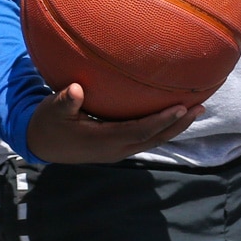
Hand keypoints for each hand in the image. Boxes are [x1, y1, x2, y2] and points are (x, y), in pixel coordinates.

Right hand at [26, 83, 200, 163]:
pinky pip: (145, 137)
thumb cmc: (48, 122)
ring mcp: (117, 150)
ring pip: (153, 140)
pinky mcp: (117, 146)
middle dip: (178, 125)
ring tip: (197, 109)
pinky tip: (174, 111)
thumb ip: (64, 101)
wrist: (40, 144)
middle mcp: (115, 149)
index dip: (161, 121)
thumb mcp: (51, 111)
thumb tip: (75, 90)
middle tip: (200, 107)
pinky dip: (162, 126)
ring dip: (175, 126)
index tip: (180, 108)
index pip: (139, 132)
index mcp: (102, 141)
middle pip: (154, 139)